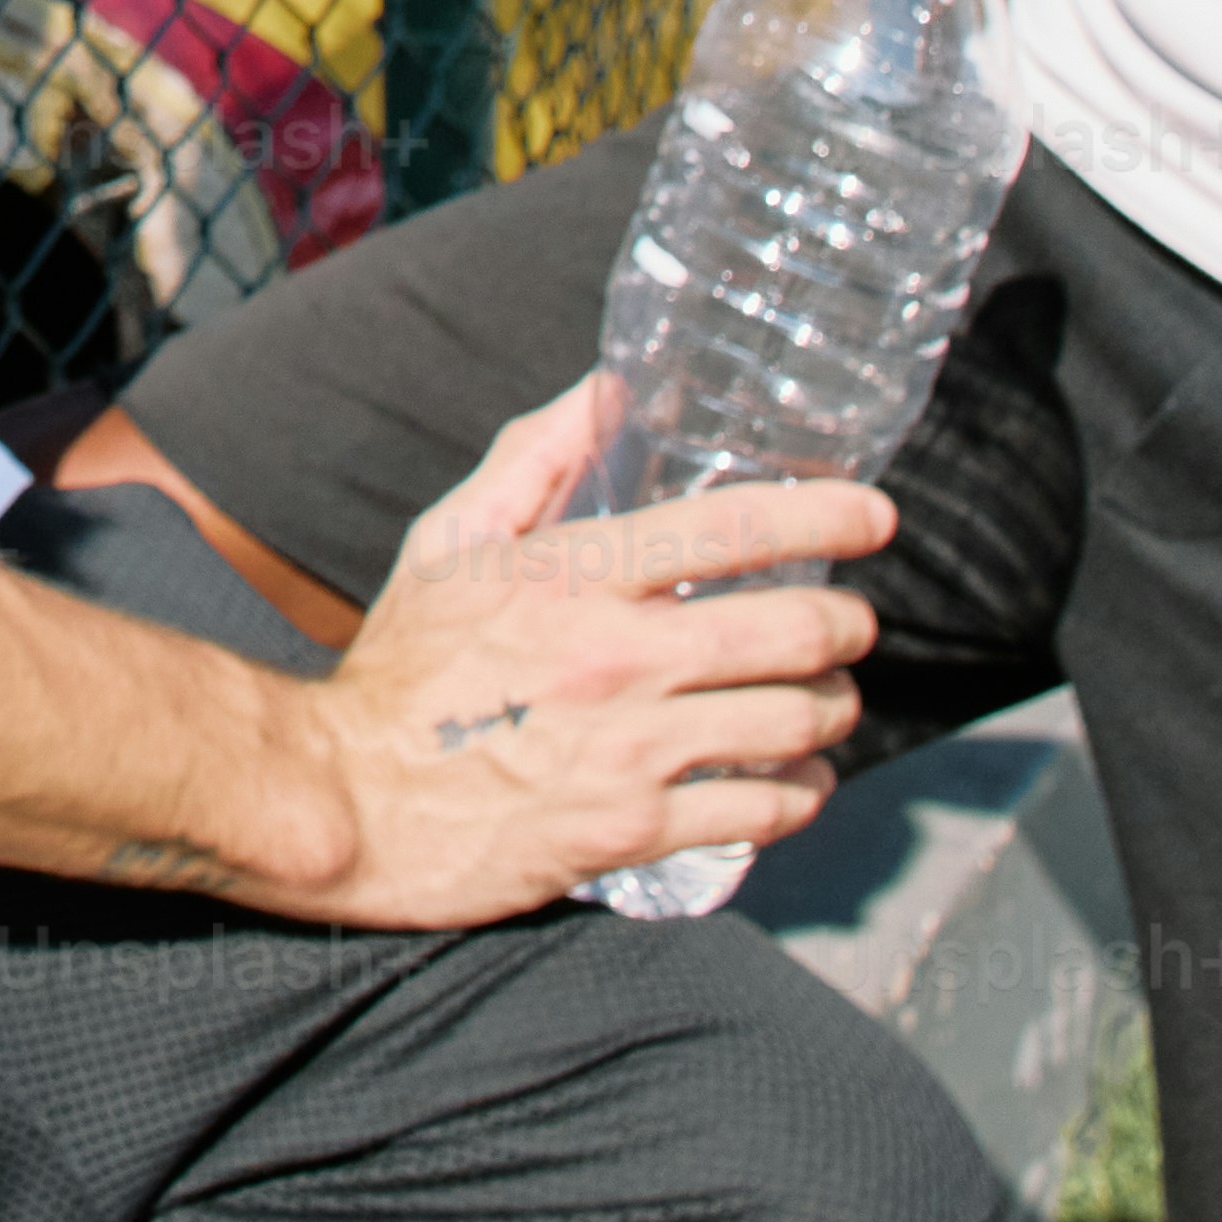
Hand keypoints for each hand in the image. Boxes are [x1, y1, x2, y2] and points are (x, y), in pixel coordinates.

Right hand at [259, 375, 888, 924]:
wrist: (346, 800)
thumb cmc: (404, 667)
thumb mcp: (451, 542)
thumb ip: (535, 461)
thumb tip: (608, 389)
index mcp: (576, 576)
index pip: (733, 529)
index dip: (826, 516)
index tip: (875, 516)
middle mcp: (617, 657)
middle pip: (792, 632)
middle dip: (847, 626)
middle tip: (850, 626)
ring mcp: (630, 749)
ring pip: (792, 724)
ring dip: (833, 711)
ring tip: (829, 704)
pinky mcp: (631, 832)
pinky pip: (759, 813)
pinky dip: (799, 796)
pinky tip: (797, 783)